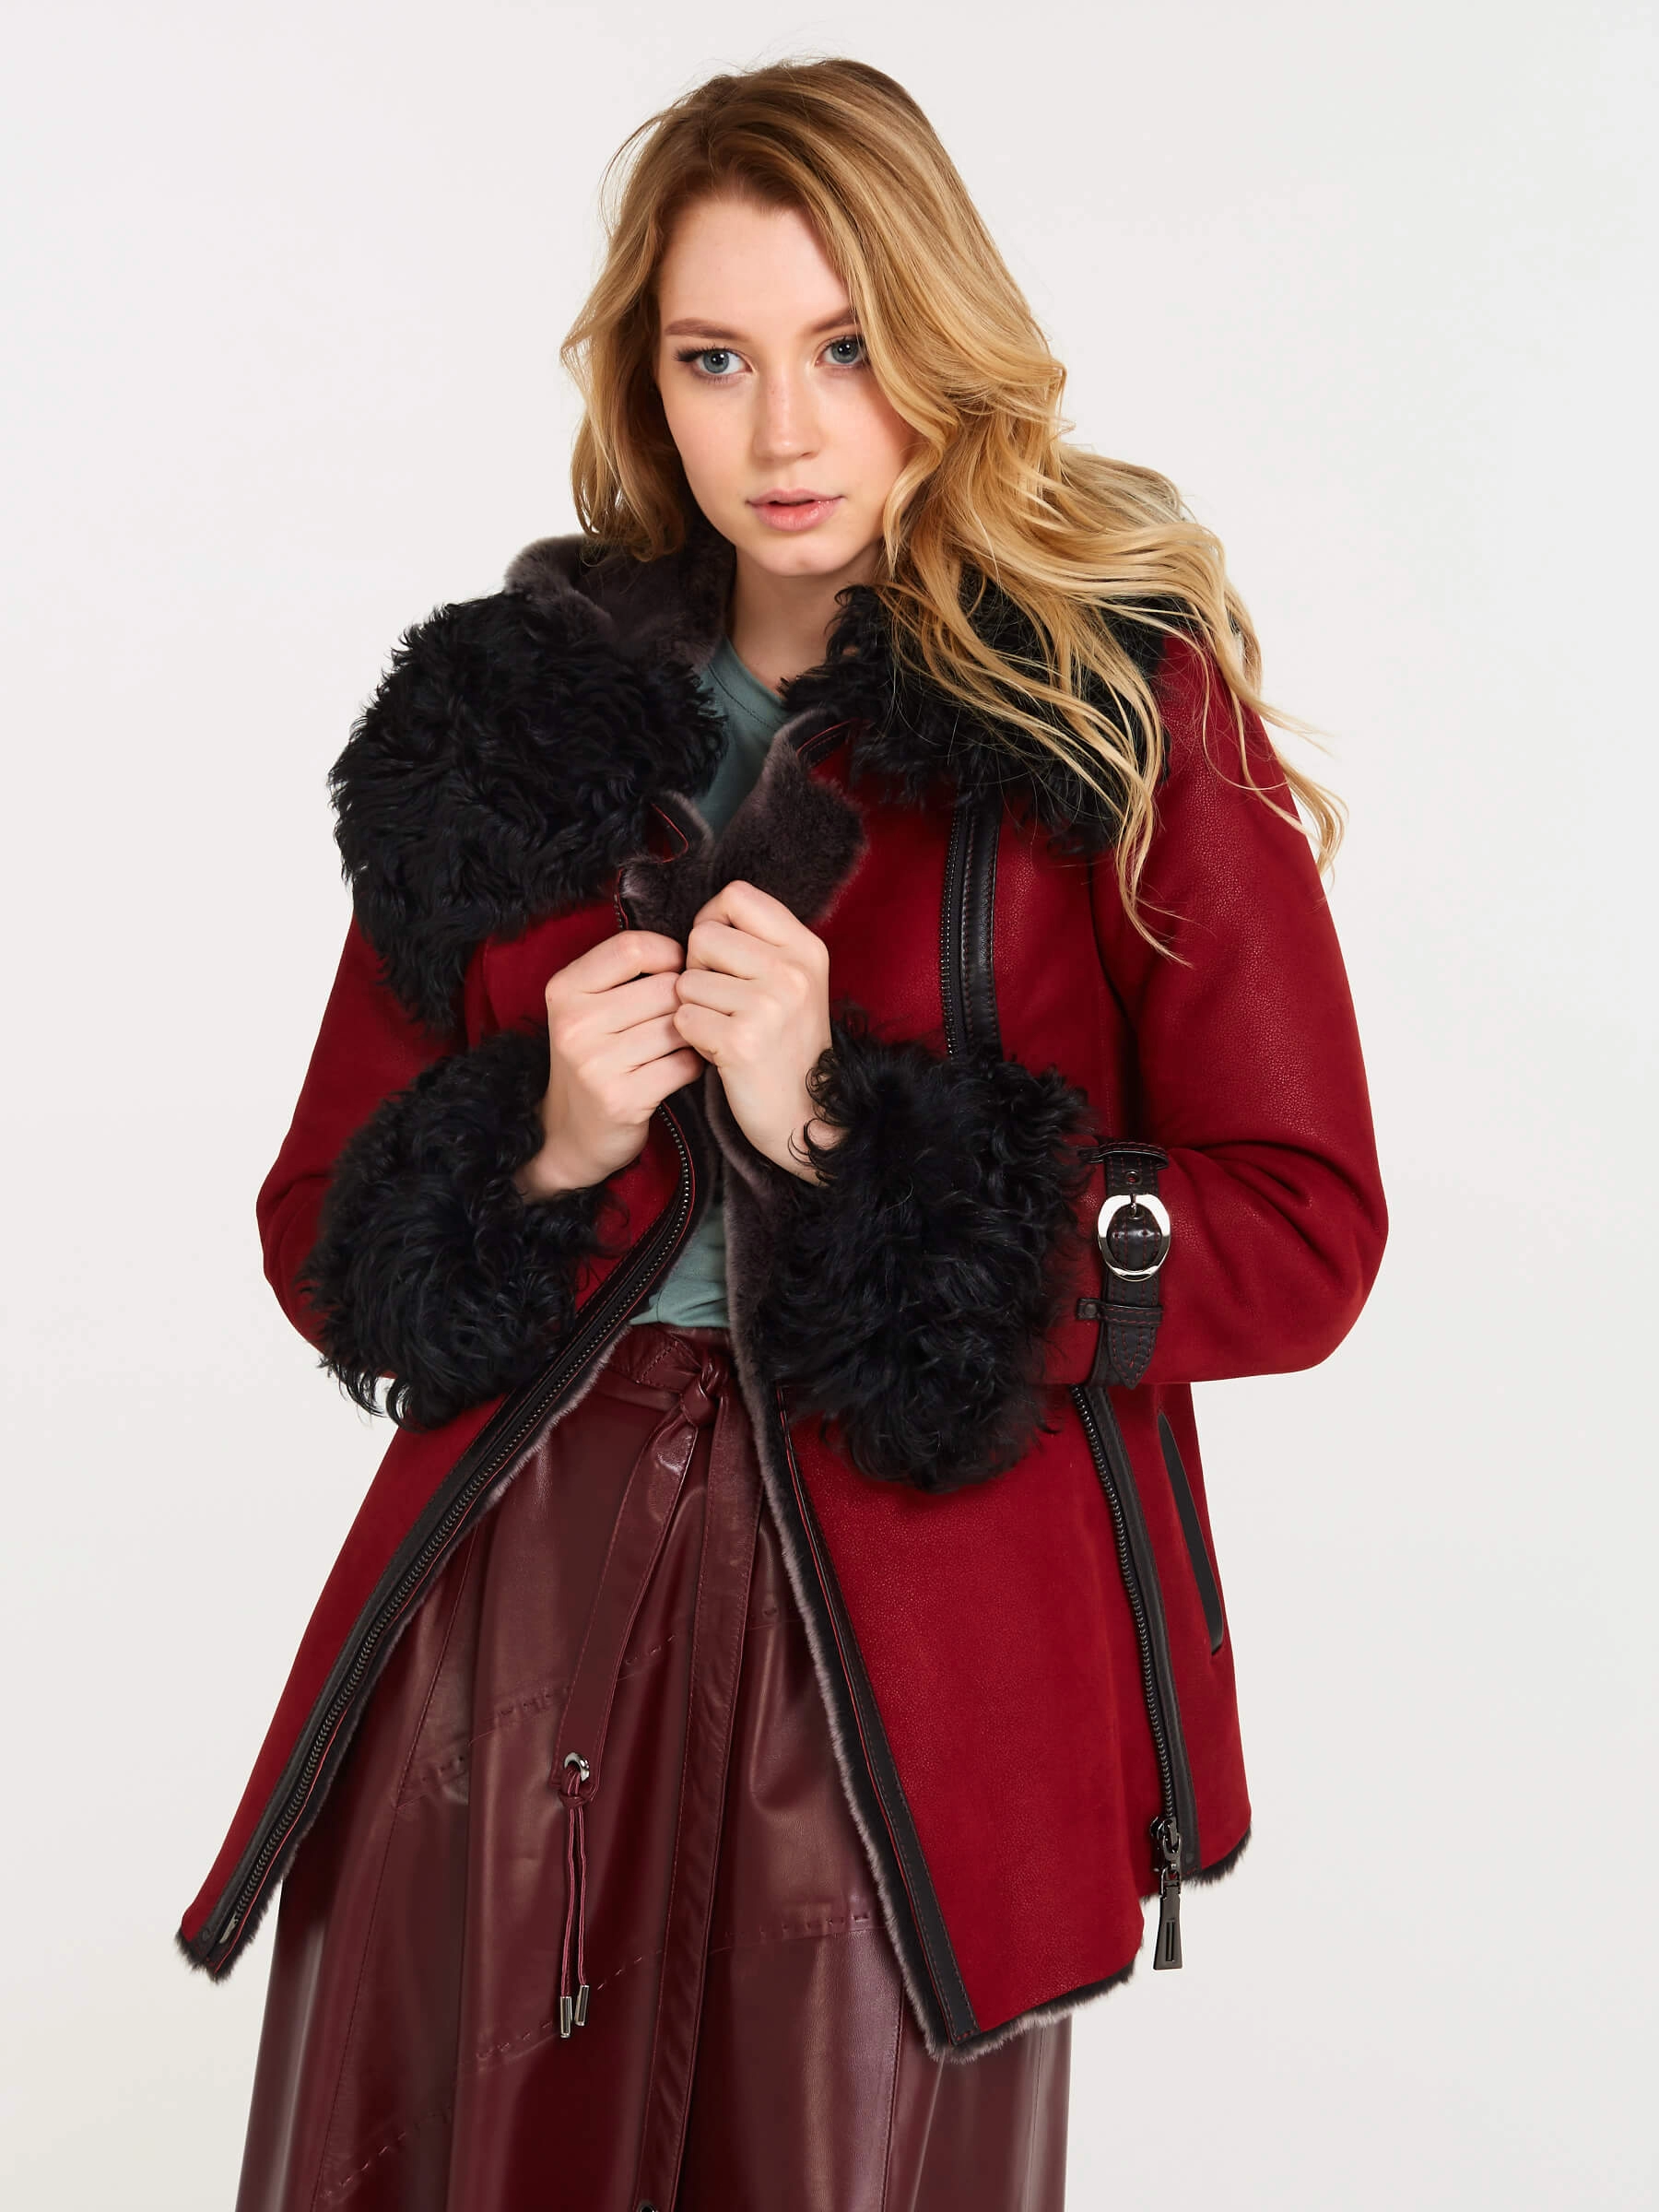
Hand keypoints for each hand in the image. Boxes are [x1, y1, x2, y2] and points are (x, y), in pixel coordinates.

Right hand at [515, 931, 703, 1199]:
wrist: (570, 1134)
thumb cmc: (595, 1057)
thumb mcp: (588, 1007)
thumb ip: (626, 973)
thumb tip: (692, 950)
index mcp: (564, 990)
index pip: (633, 948)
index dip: (668, 956)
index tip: (675, 973)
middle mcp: (574, 1024)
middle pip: (665, 987)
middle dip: (684, 1001)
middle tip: (680, 1018)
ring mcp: (595, 1064)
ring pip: (679, 1026)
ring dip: (692, 1035)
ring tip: (680, 1044)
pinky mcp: (621, 1099)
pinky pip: (684, 1065)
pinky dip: (692, 1066)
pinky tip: (679, 1069)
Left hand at [672, 880, 842, 1180]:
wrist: (808, 1116)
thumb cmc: (787, 1045)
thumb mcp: (794, 982)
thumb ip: (760, 944)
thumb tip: (706, 920)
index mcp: (805, 948)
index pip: (736, 896)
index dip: (714, 920)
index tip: (720, 955)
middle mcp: (792, 971)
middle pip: (704, 935)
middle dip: (698, 968)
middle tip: (723, 1001)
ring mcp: (769, 1006)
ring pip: (687, 980)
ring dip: (695, 1008)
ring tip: (725, 1029)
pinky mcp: (741, 1041)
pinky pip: (683, 1018)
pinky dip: (692, 1038)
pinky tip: (719, 1052)